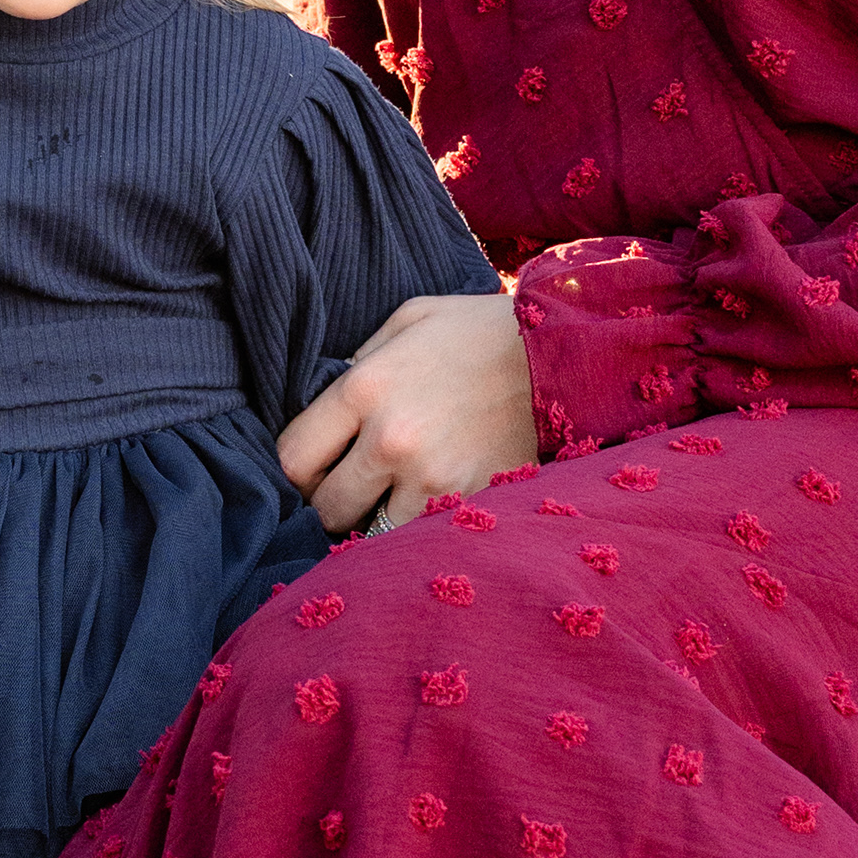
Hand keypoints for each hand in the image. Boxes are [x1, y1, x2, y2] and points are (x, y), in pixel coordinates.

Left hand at [279, 291, 539, 531]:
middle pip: (326, 508)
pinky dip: (417, 531)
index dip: (296, 471)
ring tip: (390, 502)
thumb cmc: (480, 331)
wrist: (564, 354)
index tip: (315, 468)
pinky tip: (426, 508)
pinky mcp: (472, 501)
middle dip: (331, 504)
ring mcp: (434, 477)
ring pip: (372, 535)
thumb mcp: (409, 320)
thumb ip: (359, 360)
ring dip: (375, 524)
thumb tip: (326, 399)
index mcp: (365, 388)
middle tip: (349, 493)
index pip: (293, 458)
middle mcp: (392, 439)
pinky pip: (422, 536)